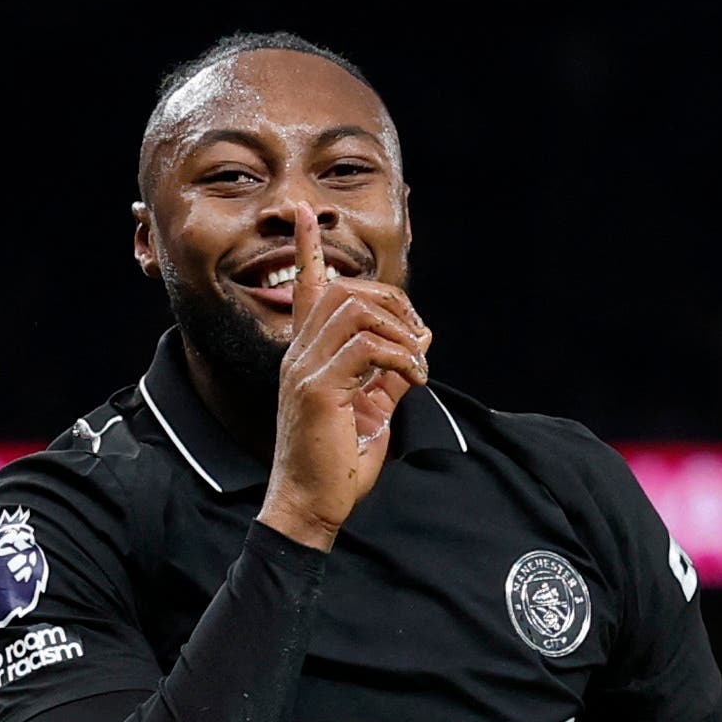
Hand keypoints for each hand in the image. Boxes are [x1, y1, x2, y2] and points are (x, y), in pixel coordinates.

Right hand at [257, 202, 431, 550]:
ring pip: (357, 310)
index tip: (305, 214)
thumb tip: (422, 339)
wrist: (311, 506)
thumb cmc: (337, 463)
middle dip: (394, 301)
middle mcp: (300, 354)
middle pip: (346, 290)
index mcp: (308, 355)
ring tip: (415, 367)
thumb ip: (393, 373)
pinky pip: (368, 348)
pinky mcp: (317, 388)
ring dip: (401, 331)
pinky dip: (401, 358)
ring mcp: (304, 369)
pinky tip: (413, 382)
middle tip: (418, 339)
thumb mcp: (373, 411)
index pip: (306, 290)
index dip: (308, 249)